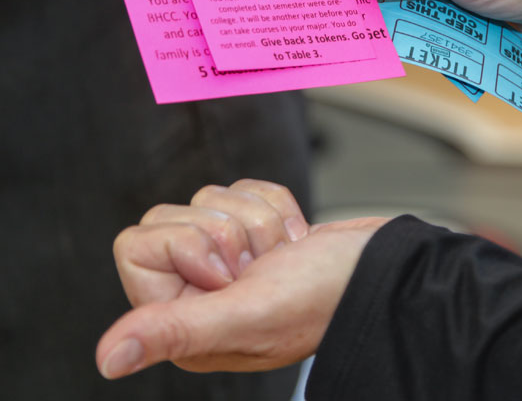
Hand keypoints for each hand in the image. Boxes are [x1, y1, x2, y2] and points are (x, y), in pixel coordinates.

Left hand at [96, 179, 389, 378]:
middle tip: (262, 264)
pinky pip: (241, 189)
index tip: (230, 271)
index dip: (184, 243)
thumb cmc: (328, 296)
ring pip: (210, 198)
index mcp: (186, 322)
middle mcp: (201, 293)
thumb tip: (107, 359)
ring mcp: (230, 262)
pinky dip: (275, 204)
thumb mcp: (247, 314)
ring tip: (285, 255)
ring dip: (257, 218)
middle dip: (227, 228)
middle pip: (171, 216)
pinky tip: (296, 238)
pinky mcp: (256, 234)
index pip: (137, 245)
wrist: (388, 268)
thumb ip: (176, 330)